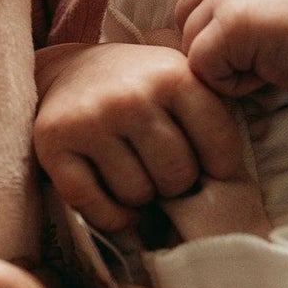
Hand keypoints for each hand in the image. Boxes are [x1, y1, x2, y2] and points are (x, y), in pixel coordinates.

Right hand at [34, 43, 243, 231]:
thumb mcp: (179, 81)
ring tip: (133, 172)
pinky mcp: (54, 144)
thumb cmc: (138, 86)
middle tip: (161, 169)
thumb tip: (233, 187)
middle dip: (174, 184)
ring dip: (139, 197)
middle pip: (176, 177)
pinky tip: (112, 196)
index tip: (207, 166)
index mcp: (173, 76)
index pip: (219, 147)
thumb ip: (210, 117)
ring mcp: (91, 120)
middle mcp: (132, 96)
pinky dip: (109, 215)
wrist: (69, 71)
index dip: (218, 167)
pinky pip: (95, 207)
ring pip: (136, 196)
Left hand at [175, 0, 287, 98]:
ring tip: (268, 58)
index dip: (217, 19)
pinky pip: (202, 66)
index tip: (259, 31)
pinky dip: (231, 83)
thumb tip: (182, 20)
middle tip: (263, 49)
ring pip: (189, 42)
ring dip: (223, 64)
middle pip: (185, 14)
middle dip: (214, 43)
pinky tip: (267, 71)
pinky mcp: (232, 23)